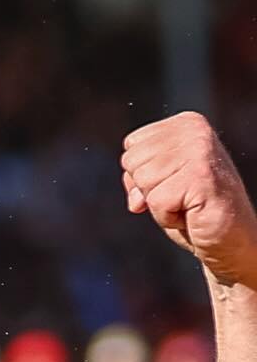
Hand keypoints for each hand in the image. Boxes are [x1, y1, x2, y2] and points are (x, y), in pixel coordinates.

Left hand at [122, 114, 256, 288]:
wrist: (229, 237)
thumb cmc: (194, 210)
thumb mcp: (161, 184)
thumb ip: (138, 176)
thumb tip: (134, 197)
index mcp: (186, 123)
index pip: (131, 145)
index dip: (143, 176)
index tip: (173, 183)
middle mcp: (195, 130)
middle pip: (132, 161)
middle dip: (148, 189)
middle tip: (180, 196)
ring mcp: (200, 151)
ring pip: (142, 181)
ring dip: (159, 203)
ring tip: (186, 204)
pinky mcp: (200, 176)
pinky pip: (156, 201)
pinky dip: (167, 217)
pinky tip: (191, 213)